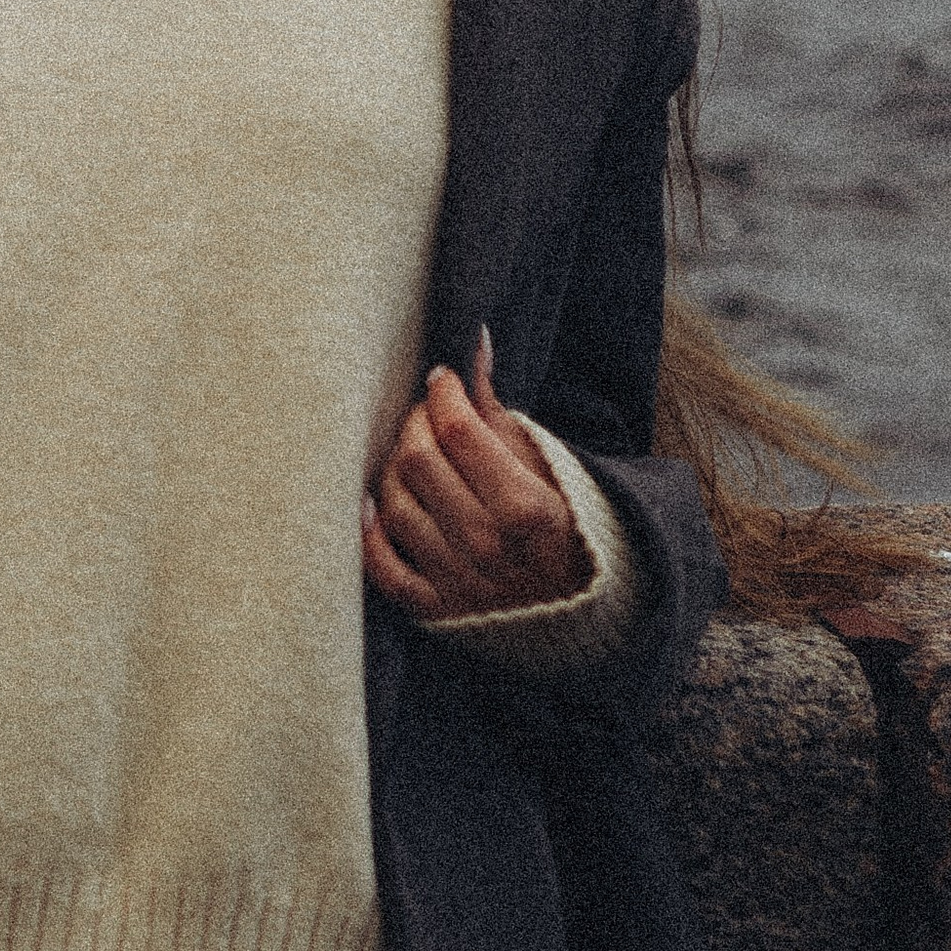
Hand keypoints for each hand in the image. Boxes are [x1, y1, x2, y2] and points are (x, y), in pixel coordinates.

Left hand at [363, 332, 587, 621]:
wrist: (579, 601)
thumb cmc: (558, 517)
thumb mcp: (539, 459)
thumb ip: (493, 406)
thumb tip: (470, 341)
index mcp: (526, 507)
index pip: (456, 432)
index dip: (441, 395)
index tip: (442, 382)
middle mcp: (490, 548)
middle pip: (417, 463)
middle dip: (415, 425)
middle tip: (426, 417)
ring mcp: (460, 582)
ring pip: (395, 506)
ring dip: (393, 471)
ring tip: (411, 456)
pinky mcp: (436, 609)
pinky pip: (383, 569)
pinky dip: (371, 534)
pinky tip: (372, 504)